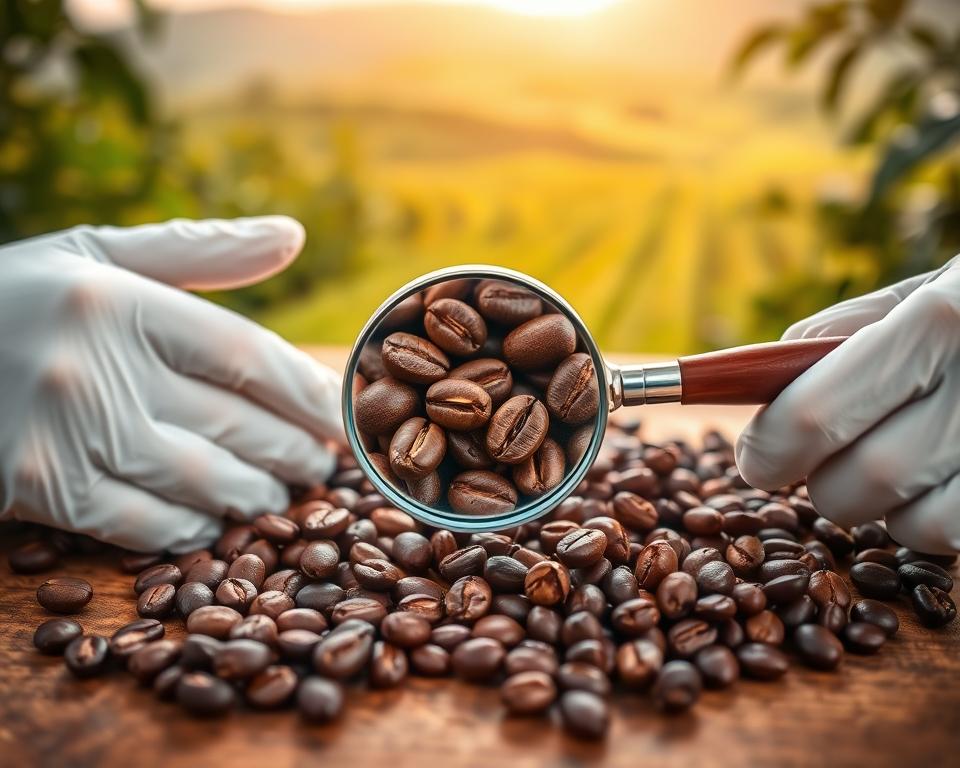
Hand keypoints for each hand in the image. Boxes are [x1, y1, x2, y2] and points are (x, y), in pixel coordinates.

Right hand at [0, 218, 342, 551]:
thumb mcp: (97, 254)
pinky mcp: (35, 487)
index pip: (246, 355)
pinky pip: (139, 523)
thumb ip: (198, 249)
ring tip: (283, 495)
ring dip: (255, 496)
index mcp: (120, 300)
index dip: (306, 392)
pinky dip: (188, 529)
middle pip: (234, 423)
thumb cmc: (14, 297)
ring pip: (198, 481)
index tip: (341, 413)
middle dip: (293, 450)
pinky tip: (214, 524)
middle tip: (323, 463)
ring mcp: (64, 432)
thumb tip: (294, 236)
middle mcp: (97, 366)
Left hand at [736, 256, 959, 553]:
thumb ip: (849, 330)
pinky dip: (936, 521)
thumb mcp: (933, 285)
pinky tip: (941, 480)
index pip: (816, 416)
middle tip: (819, 463)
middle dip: (820, 483)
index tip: (756, 456)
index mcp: (942, 321)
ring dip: (883, 509)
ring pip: (916, 527)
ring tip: (896, 463)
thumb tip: (770, 379)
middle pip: (861, 483)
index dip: (769, 448)